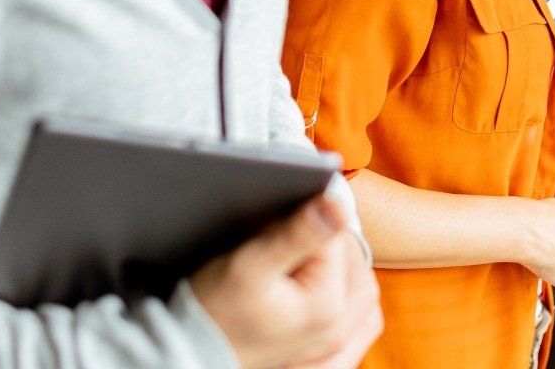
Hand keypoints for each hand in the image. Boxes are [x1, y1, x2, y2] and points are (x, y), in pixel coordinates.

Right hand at [191, 197, 380, 368]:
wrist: (193, 350)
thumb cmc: (215, 312)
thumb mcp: (250, 265)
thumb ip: (297, 234)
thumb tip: (336, 204)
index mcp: (328, 307)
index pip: (338, 237)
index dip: (308, 220)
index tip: (276, 227)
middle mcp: (340, 328)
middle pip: (353, 258)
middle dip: (325, 240)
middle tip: (285, 240)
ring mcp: (336, 341)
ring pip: (360, 280)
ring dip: (340, 261)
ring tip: (303, 255)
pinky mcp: (329, 346)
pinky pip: (360, 311)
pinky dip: (348, 288)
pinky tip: (325, 279)